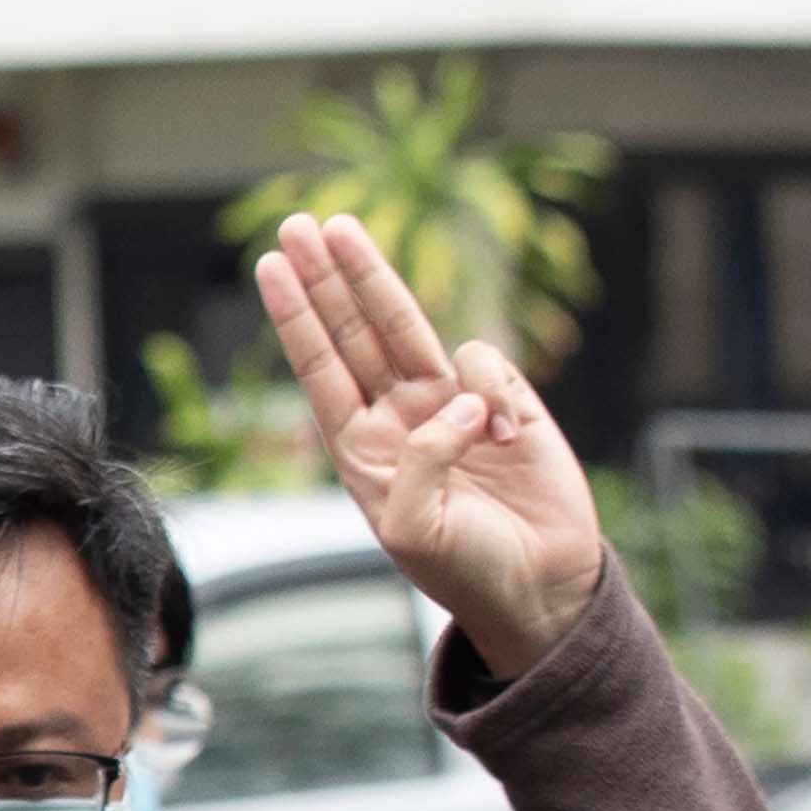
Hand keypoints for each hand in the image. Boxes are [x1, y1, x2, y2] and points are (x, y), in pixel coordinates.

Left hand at [253, 213, 600, 685]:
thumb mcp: (413, 527)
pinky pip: (485, 365)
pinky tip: (504, 437)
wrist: (538, 587)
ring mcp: (452, 404)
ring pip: (407, 325)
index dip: (297, 315)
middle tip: (299, 223)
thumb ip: (421, 460)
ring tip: (342, 230)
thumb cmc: (463, 568)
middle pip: (353, 330)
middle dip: (326, 276)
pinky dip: (489, 390)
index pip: (320, 368)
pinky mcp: (508, 401)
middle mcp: (399, 416)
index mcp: (360, 449)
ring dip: (372, 277)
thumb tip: (456, 400)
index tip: (272, 265)